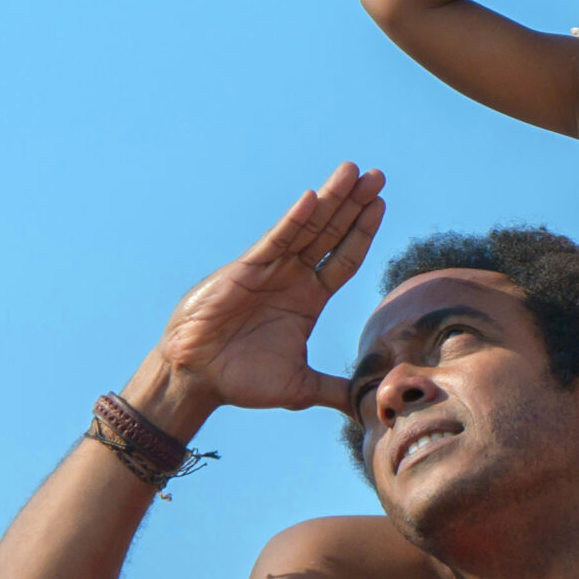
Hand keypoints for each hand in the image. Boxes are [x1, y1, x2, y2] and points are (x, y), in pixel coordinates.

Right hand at [124, 163, 385, 427]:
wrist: (198, 378)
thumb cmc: (243, 380)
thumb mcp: (300, 387)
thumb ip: (335, 390)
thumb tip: (368, 408)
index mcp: (309, 299)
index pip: (343, 259)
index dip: (362, 232)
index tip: (380, 205)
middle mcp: (293, 278)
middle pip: (331, 233)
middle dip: (354, 204)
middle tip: (376, 175)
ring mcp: (270, 270)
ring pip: (307, 228)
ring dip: (331, 199)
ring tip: (353, 171)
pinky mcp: (246, 270)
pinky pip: (275, 240)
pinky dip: (294, 219)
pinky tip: (313, 197)